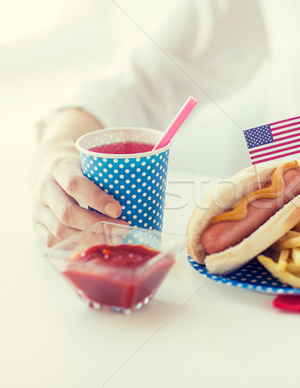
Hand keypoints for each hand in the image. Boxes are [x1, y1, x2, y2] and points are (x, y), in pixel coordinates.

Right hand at [30, 110, 125, 246]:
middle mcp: (45, 188)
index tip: (118, 209)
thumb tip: (155, 183)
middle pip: (67, 212)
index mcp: (59, 167)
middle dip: (97, 225)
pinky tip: (94, 245)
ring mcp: (39, 207)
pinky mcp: (38, 223)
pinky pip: (52, 240)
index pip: (75, 184)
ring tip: (113, 239)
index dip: (96, 198)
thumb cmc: (79, 165)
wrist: (48, 166)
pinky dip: (75, 245)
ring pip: (60, 230)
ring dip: (88, 238)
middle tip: (123, 229)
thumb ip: (114, 171)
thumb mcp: (92, 160)